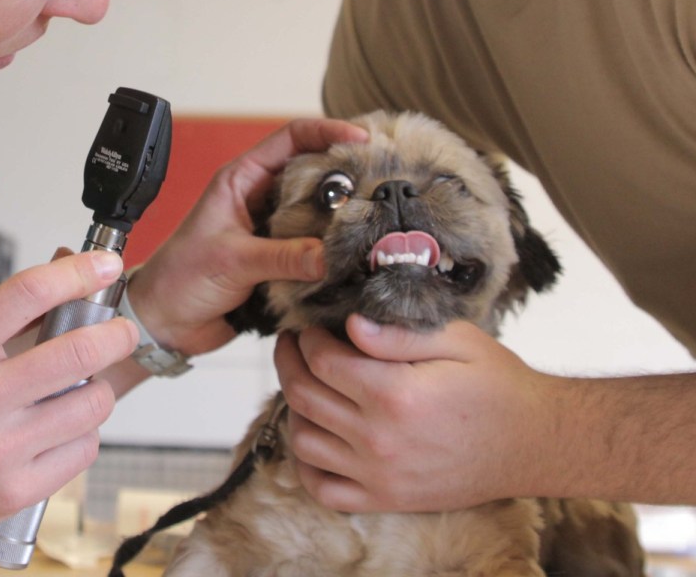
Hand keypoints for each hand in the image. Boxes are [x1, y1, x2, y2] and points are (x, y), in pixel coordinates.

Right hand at [0, 251, 136, 540]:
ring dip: (97, 387)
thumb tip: (67, 276)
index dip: (77, 272)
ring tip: (81, 386)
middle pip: (76, 351)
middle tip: (121, 331)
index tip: (104, 265)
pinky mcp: (12, 491)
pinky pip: (82, 450)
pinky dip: (82, 433)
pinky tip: (61, 428)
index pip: (28, 293)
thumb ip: (3, 315)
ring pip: (90, 403)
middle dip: (115, 334)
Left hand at [128, 117, 365, 357]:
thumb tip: (331, 254)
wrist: (164, 323)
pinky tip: (358, 259)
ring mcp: (273, 231)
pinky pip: (317, 250)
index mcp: (242, 180)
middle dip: (349, 175)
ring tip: (380, 222)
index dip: (327, 131)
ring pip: (320, 214)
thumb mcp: (232, 260)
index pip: (291, 139)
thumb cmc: (178, 279)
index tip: (362, 138)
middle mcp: (261, 200)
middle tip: (383, 182)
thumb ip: (282, 257)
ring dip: (345, 219)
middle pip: (315, 174)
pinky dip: (336, 253)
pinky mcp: (281, 262)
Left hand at [275, 315, 558, 512]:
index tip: (311, 327)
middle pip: (303, 395)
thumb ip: (396, 333)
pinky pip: (324, 489)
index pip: (321, 360)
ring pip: (304, 440)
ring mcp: (380, 474)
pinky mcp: (386, 499)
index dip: (307, 338)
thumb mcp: (455, 339)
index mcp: (394, 393)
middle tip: (291, 345)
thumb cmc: (496, 383)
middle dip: (288, 362)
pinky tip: (314, 435)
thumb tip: (349, 324)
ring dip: (293, 408)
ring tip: (304, 383)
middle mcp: (379, 438)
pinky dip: (306, 464)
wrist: (534, 442)